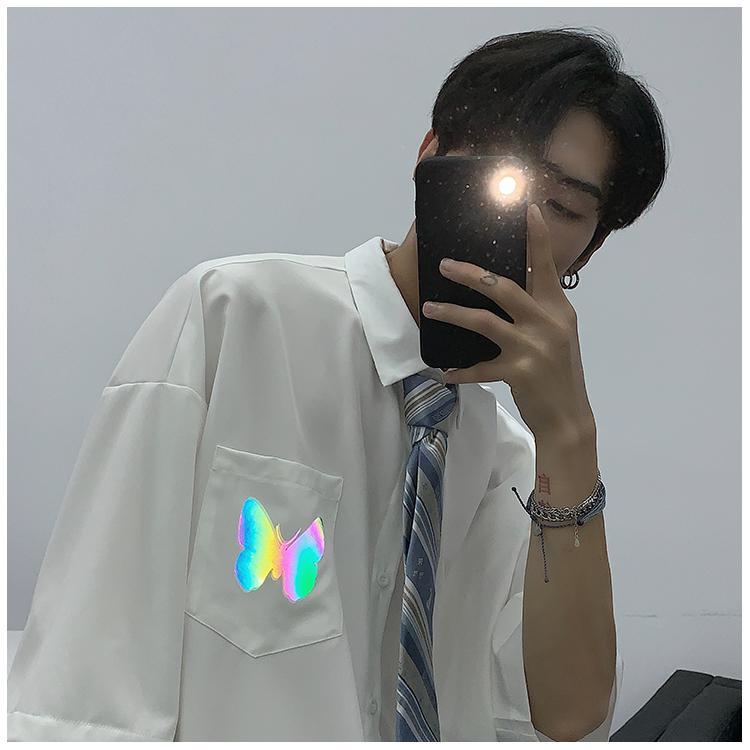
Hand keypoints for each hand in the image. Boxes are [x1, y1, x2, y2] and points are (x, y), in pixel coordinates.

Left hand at [422, 203, 594, 439]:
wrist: (569, 417)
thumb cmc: (560, 373)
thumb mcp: (558, 334)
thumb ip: (539, 309)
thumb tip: (507, 287)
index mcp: (558, 309)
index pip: (546, 266)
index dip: (537, 236)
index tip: (527, 207)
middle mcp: (548, 323)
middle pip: (504, 288)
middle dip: (471, 274)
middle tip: (444, 264)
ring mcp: (533, 347)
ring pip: (485, 321)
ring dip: (453, 313)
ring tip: (429, 308)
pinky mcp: (519, 372)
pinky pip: (480, 368)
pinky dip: (461, 370)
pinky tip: (444, 371)